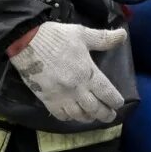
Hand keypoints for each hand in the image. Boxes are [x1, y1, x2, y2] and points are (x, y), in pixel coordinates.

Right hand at [9, 22, 127, 124]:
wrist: (26, 41)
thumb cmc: (56, 36)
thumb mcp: (82, 34)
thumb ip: (104, 38)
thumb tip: (124, 34)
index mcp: (88, 73)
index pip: (107, 93)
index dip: (115, 101)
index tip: (118, 103)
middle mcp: (77, 89)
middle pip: (95, 109)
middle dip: (105, 114)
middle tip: (109, 115)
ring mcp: (62, 96)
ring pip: (79, 115)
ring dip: (89, 118)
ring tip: (93, 116)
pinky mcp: (47, 99)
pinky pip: (61, 115)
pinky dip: (69, 118)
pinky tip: (73, 114)